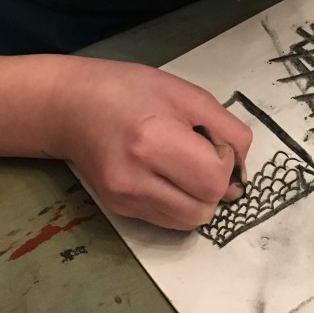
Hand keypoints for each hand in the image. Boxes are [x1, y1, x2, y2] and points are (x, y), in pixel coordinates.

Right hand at [49, 58, 251, 229]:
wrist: (70, 105)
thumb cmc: (129, 90)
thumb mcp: (187, 95)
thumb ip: (227, 130)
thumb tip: (243, 169)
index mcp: (154, 141)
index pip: (214, 180)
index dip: (225, 163)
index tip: (211, 141)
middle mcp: (135, 178)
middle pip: (206, 207)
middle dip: (216, 184)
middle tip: (201, 154)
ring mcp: (125, 199)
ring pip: (190, 221)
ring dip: (200, 198)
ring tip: (185, 166)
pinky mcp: (119, 210)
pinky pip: (169, 221)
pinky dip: (180, 203)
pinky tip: (168, 175)